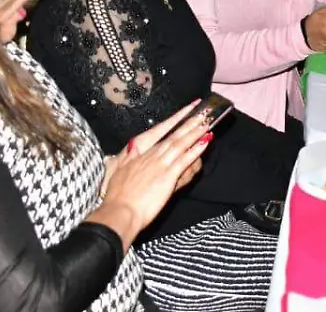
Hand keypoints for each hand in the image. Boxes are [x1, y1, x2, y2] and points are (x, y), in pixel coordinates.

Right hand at [97, 102, 210, 245]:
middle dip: (188, 125)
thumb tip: (133, 147)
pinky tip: (205, 142)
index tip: (186, 120)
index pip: (163, 141)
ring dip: (195, 133)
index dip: (176, 130)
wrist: (120, 211)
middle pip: (174, 138)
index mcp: (142, 157)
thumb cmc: (118, 197)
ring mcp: (161, 165)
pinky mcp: (168, 176)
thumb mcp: (120, 173)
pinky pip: (185, 160)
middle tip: (202, 114)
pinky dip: (196, 150)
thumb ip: (129, 159)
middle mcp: (152, 158)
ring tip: (207, 123)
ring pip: (181, 144)